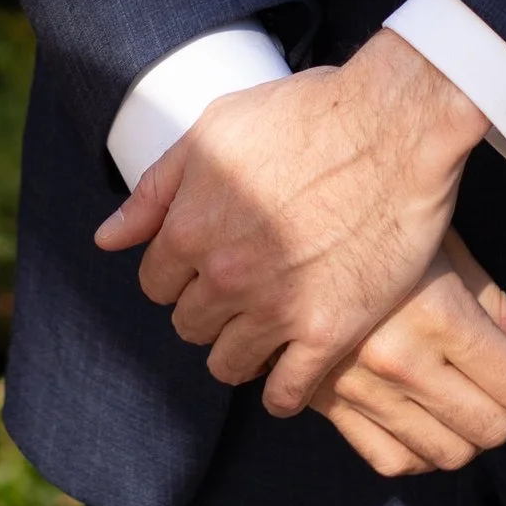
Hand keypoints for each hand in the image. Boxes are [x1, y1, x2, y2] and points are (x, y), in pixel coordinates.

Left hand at [94, 29, 488, 404]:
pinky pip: (286, 393)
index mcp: (189, 228)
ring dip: (240, 350)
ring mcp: (276, 308)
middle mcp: (224, 276)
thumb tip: (108, 238)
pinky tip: (294, 371)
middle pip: (190, 325)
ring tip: (267, 326)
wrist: (397, 123)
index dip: (181, 271)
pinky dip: (283, 391)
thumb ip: (157, 189)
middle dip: (209, 308)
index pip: (156, 283)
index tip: (209, 261)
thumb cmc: (308, 112)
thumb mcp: (216, 128)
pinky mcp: (328, 331)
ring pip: (228, 365)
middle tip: (245, 286)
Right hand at [307, 233, 505, 477]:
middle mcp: (400, 362)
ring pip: (449, 453)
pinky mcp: (331, 407)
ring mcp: (362, 391)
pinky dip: (427, 453)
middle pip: (493, 427)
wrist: (283, 236)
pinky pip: (395, 460)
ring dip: (480, 435)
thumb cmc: (380, 229)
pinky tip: (437, 421)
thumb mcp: (448, 252)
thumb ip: (503, 312)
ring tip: (485, 400)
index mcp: (437, 315)